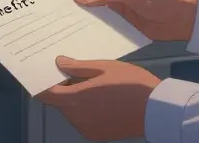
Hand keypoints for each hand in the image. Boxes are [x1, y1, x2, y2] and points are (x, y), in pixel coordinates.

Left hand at [36, 57, 159, 141]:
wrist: (156, 109)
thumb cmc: (131, 82)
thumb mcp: (104, 67)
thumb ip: (78, 66)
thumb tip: (59, 62)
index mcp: (76, 100)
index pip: (46, 94)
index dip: (41, 84)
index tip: (43, 73)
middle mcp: (77, 118)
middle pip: (60, 102)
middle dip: (64, 88)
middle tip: (77, 72)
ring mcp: (87, 129)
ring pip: (72, 111)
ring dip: (76, 99)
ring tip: (94, 85)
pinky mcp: (97, 135)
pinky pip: (83, 120)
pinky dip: (86, 110)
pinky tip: (102, 99)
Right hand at [74, 0, 197, 40]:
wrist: (183, 19)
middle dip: (78, 2)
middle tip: (55, 12)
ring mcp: (121, 9)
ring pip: (98, 12)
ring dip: (85, 17)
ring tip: (62, 26)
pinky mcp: (125, 25)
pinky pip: (107, 25)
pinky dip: (97, 29)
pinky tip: (81, 36)